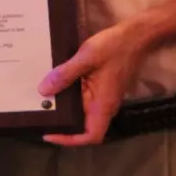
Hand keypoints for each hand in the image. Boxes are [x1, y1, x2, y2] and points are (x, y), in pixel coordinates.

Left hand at [39, 17, 152, 147]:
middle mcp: (104, 106)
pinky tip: (56, 84)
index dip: (70, 140)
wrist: (135, 35)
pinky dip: (70, 96)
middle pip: (83, 126)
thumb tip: (43, 90)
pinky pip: (84, 98)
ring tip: (43, 101)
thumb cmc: (114, 47)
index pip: (90, 136)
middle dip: (63, 124)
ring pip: (82, 112)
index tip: (50, 134)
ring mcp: (103, 97)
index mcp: (103, 105)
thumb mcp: (87, 57)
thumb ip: (65, 74)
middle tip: (40, 115)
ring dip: (65, 109)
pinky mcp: (101, 88)